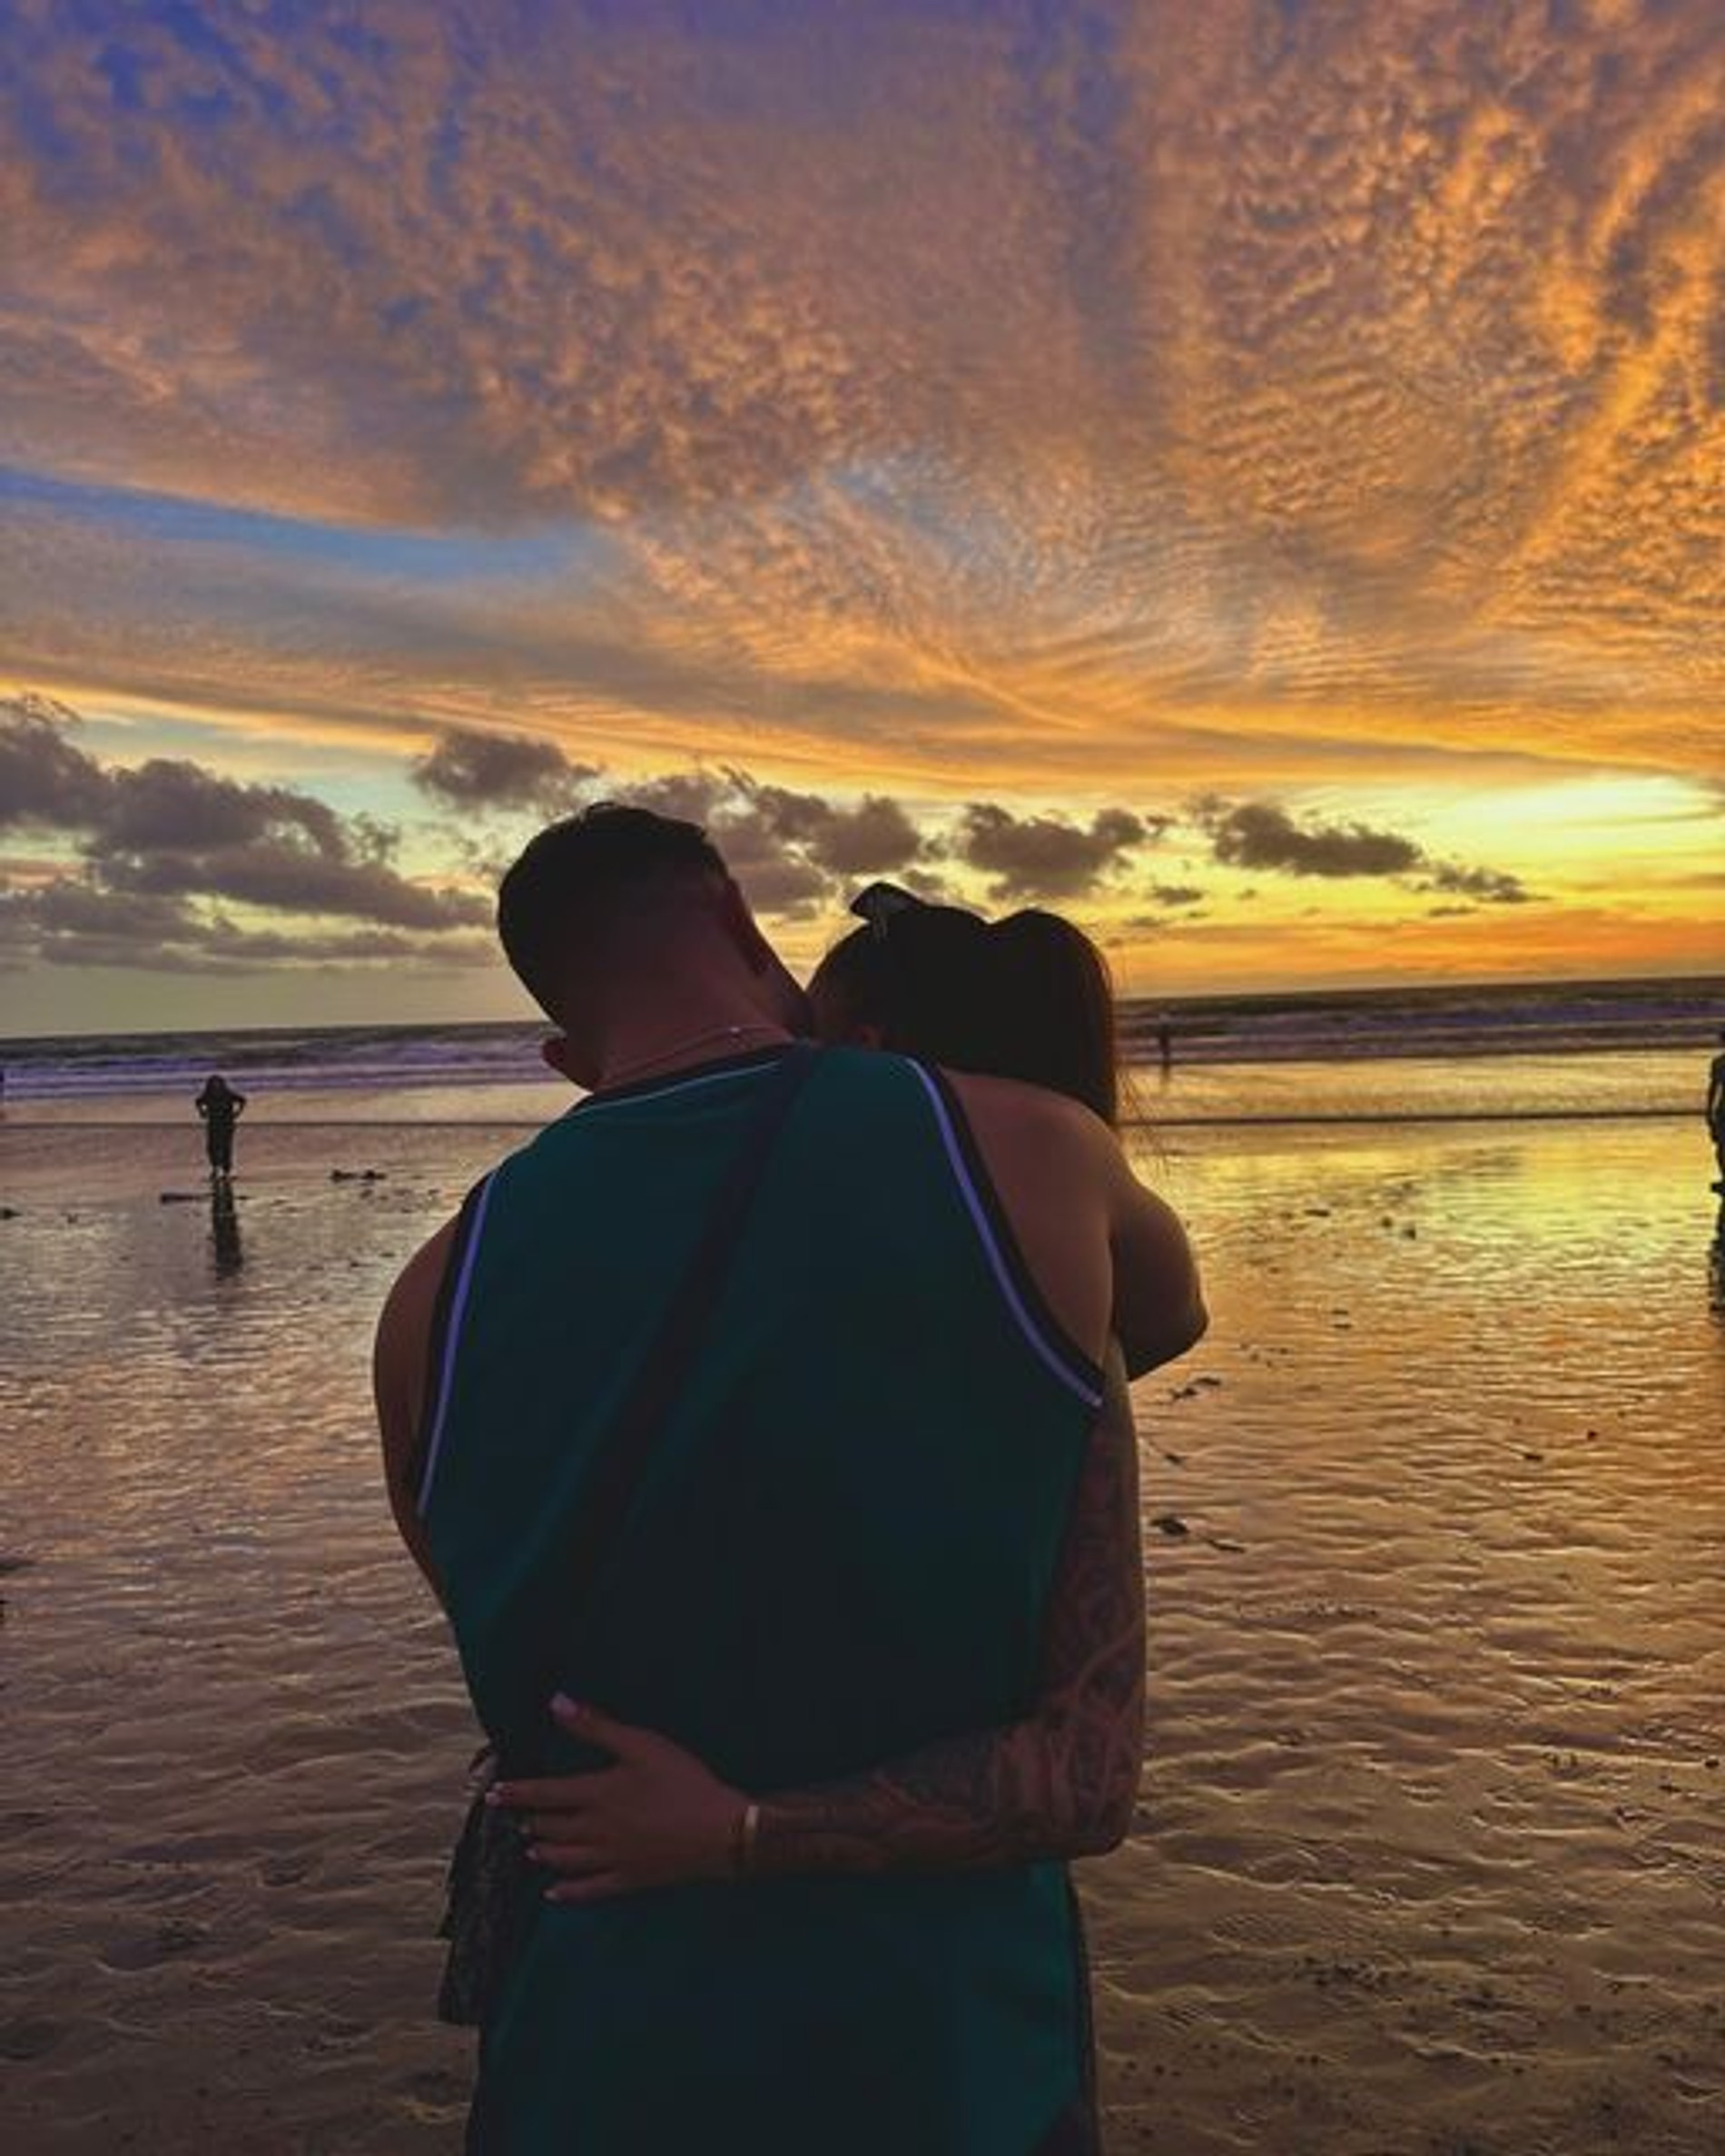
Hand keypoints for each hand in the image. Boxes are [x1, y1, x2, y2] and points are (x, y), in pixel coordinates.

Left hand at [486, 1695, 748, 1904]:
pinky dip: (568, 1892)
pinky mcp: (629, 1880)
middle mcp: (595, 1830)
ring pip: (565, 1859)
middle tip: (514, 1819)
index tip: (493, 1794)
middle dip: (531, 1821)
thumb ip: (597, 1727)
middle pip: (552, 1828)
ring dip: (544, 1852)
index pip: (546, 1794)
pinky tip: (553, 1893)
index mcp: (596, 1795)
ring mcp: (611, 1859)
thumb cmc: (682, 1781)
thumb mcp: (641, 1745)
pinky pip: (590, 1890)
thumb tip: (556, 1703)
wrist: (718, 1833)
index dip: (518, 1793)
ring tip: (529, 1848)